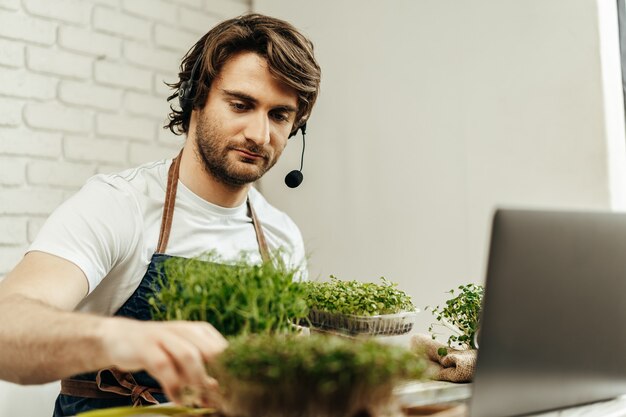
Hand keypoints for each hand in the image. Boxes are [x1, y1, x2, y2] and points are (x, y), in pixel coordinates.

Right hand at [99, 318, 227, 404]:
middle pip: (211, 351)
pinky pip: (163, 366)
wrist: (119, 337)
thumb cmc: (158, 350)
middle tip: (216, 399)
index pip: (224, 349)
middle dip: (217, 377)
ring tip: (197, 399)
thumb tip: (217, 392)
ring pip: (189, 356)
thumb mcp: (181, 357)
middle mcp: (185, 330)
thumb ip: (199, 372)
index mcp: (200, 331)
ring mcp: (165, 336)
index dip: (230, 372)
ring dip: (196, 380)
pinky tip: (176, 399)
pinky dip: (172, 385)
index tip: (232, 392)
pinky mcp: (146, 346)